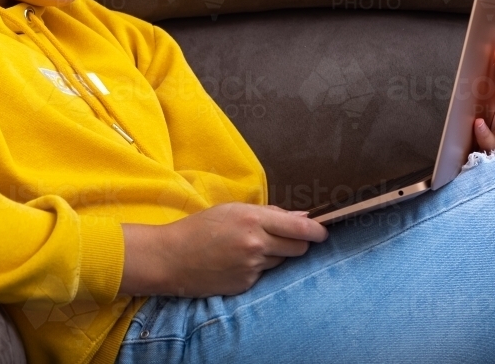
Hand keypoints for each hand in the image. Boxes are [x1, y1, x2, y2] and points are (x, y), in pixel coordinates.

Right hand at [119, 203, 327, 297]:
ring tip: (250, 248)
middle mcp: (256, 245)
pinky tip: (238, 262)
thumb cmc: (199, 228)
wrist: (171, 258)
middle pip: (298, 247)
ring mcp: (251, 268)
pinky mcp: (246, 285)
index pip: (300, 228)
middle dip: (299, 242)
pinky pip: (264, 275)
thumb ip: (269, 214)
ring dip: (276, 254)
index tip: (323, 231)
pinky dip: (258, 268)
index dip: (317, 230)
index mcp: (253, 220)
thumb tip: (300, 217)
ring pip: (282, 261)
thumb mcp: (232, 210)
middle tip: (287, 237)